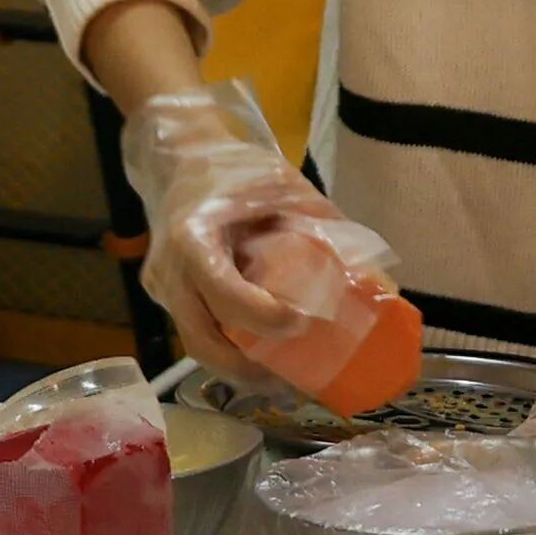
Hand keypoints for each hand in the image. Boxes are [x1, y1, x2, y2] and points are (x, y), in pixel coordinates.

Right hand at [119, 87, 344, 381]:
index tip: (301, 324)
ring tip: (285, 377)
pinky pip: (197, 332)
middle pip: (201, 339)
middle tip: (296, 377)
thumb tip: (373, 280)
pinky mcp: (167, 298)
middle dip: (249, 367)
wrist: (180, 157)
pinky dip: (229, 350)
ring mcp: (163, 288)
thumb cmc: (234, 169)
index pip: (221, 292)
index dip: (261, 317)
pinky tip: (262, 357)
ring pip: (197, 345)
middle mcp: (170, 270)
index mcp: (193, 235)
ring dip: (239, 367)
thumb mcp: (283, 185)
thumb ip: (323, 226)